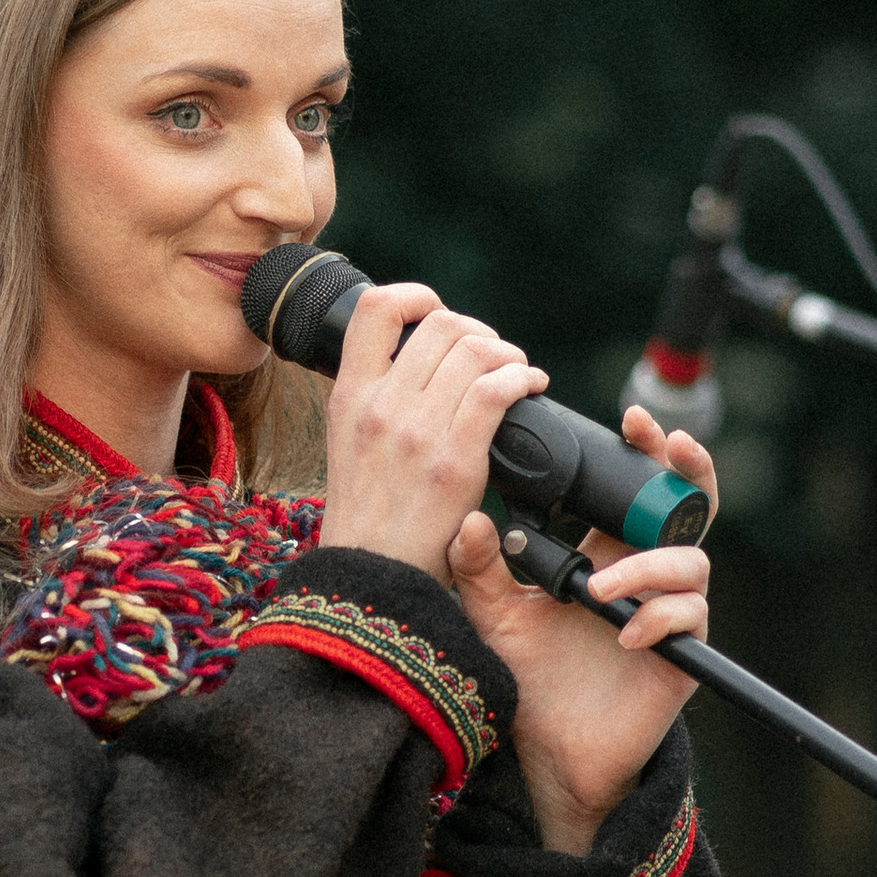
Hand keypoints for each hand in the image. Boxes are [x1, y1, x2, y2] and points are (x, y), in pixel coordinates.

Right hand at [316, 282, 543, 573]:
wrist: (369, 580)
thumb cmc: (367, 519)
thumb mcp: (347, 444)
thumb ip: (375, 400)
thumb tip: (415, 361)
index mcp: (348, 396)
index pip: (375, 309)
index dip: (416, 296)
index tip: (438, 315)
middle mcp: (379, 404)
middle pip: (440, 323)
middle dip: (478, 331)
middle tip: (493, 356)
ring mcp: (415, 431)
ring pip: (475, 350)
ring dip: (508, 354)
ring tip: (517, 373)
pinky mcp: (453, 461)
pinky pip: (496, 391)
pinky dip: (522, 379)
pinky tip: (530, 389)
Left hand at [445, 405, 716, 854]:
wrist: (546, 748)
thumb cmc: (527, 675)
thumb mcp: (492, 613)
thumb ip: (479, 566)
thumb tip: (470, 518)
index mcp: (604, 549)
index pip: (635, 486)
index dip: (644, 448)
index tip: (629, 419)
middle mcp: (643, 572)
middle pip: (688, 504)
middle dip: (686, 470)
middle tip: (668, 446)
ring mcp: (669, 611)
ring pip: (691, 560)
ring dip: (649, 565)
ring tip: (599, 591)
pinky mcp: (682, 653)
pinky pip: (690, 616)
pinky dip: (658, 617)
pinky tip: (623, 632)